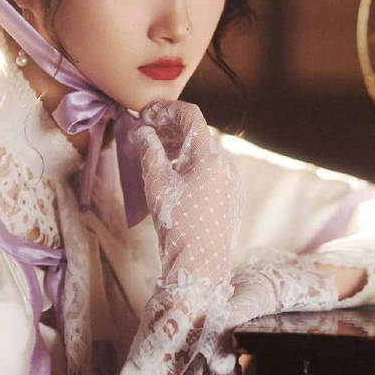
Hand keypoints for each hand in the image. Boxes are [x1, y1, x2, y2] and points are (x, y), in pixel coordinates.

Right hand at [133, 100, 239, 286]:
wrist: (200, 265)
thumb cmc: (176, 223)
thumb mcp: (156, 184)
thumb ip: (149, 151)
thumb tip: (143, 130)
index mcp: (209, 156)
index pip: (190, 115)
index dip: (165, 109)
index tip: (145, 115)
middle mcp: (226, 163)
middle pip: (197, 133)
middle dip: (170, 128)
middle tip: (146, 132)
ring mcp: (231, 180)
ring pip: (204, 151)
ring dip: (180, 146)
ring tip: (157, 154)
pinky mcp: (231, 195)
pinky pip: (211, 168)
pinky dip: (191, 163)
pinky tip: (174, 176)